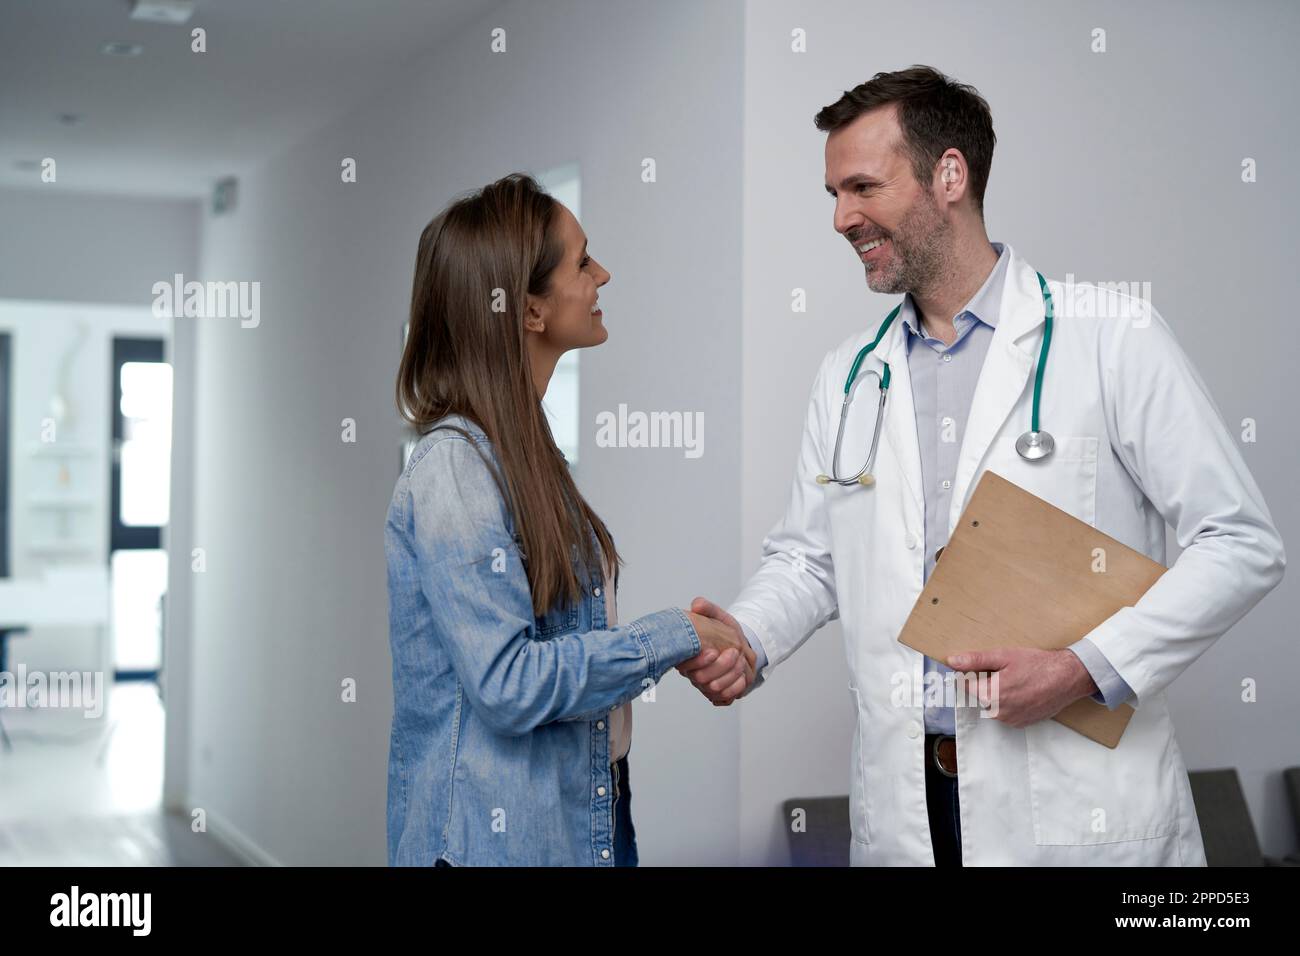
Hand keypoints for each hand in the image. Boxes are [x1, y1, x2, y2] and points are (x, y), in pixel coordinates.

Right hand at [678, 597, 756, 705]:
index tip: (714, 650)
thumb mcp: (717, 616)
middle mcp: (693, 673)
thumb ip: (707, 608)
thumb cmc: (725, 632)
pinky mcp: (720, 694)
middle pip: (701, 680)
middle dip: (722, 666)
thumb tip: (696, 604)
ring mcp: (706, 686)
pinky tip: (742, 676)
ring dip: (731, 675)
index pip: (685, 665)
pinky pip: (725, 699)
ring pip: (715, 689)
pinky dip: (736, 687)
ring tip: (741, 661)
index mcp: (688, 656)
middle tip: (735, 652)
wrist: (739, 646)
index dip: (700, 661)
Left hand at [946, 647, 1097, 728]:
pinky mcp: (1021, 723)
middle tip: (1003, 671)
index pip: (965, 687)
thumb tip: (952, 661)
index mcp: (990, 695)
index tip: (978, 667)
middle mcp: (998, 712)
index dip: (969, 675)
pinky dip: (1008, 702)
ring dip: (997, 694)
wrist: (1068, 678)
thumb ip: (975, 660)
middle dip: (985, 684)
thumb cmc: (1037, 665)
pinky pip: (1005, 712)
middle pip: (979, 696)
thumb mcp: (1004, 656)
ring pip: (992, 705)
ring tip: (1015, 680)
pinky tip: (1021, 690)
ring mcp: (1010, 720)